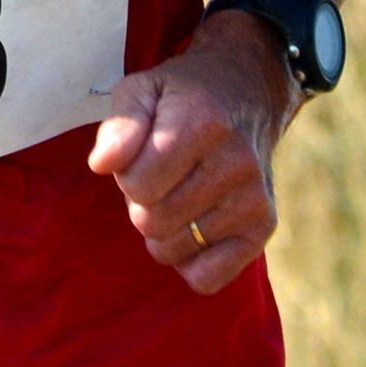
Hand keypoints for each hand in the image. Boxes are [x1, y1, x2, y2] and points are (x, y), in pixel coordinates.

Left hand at [85, 7, 295, 294]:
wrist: (249, 93)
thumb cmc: (183, 95)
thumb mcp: (143, 88)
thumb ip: (120, 125)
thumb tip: (102, 165)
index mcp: (202, 121)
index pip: (138, 185)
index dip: (127, 173)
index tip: (143, 153)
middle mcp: (236, 162)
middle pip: (152, 222)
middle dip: (142, 201)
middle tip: (160, 174)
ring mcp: (254, 199)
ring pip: (172, 250)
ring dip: (162, 228)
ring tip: (178, 191)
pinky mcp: (263, 227)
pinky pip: (206, 278)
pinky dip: (189, 259)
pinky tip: (194, 223)